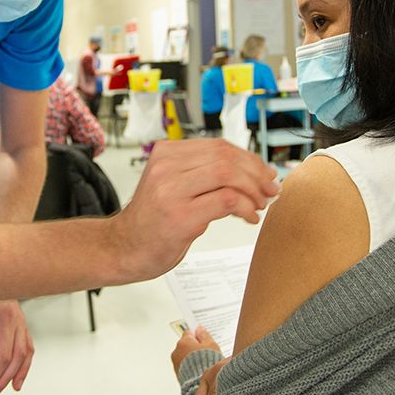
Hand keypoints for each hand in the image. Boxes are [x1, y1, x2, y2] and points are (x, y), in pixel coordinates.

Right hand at [113, 139, 278, 281]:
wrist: (123, 248)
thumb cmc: (152, 220)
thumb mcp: (171, 184)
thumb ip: (200, 172)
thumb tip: (249, 170)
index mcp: (165, 153)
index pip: (219, 146)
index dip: (249, 158)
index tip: (264, 173)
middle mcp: (166, 167)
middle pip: (226, 157)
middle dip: (256, 173)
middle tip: (270, 189)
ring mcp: (172, 191)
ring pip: (228, 174)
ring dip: (254, 189)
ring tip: (261, 203)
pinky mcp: (181, 216)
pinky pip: (227, 201)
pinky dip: (246, 208)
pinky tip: (250, 217)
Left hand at [170, 324, 221, 373]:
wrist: (203, 385)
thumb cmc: (208, 365)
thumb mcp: (211, 345)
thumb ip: (204, 335)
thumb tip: (199, 329)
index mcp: (184, 342)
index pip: (189, 332)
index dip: (197, 334)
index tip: (202, 335)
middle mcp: (177, 351)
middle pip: (186, 344)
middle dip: (194, 346)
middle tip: (206, 350)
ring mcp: (176, 363)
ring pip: (184, 355)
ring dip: (192, 356)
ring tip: (204, 362)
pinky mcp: (178, 373)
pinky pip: (184, 365)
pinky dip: (190, 365)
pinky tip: (199, 369)